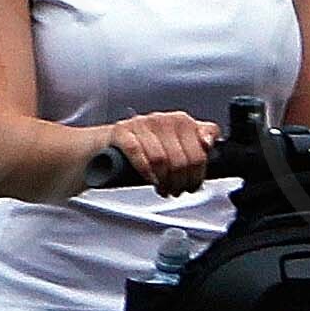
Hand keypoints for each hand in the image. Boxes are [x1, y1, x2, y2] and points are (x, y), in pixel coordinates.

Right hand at [96, 110, 217, 195]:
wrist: (98, 150)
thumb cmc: (140, 152)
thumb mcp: (173, 149)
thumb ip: (195, 146)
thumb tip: (210, 146)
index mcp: (180, 121)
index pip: (203, 144)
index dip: (200, 170)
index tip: (194, 182)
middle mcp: (162, 119)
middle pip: (185, 157)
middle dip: (183, 181)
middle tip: (177, 191)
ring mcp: (141, 124)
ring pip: (163, 158)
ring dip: (165, 181)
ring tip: (163, 189)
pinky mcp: (121, 132)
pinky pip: (138, 152)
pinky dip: (146, 171)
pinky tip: (150, 180)